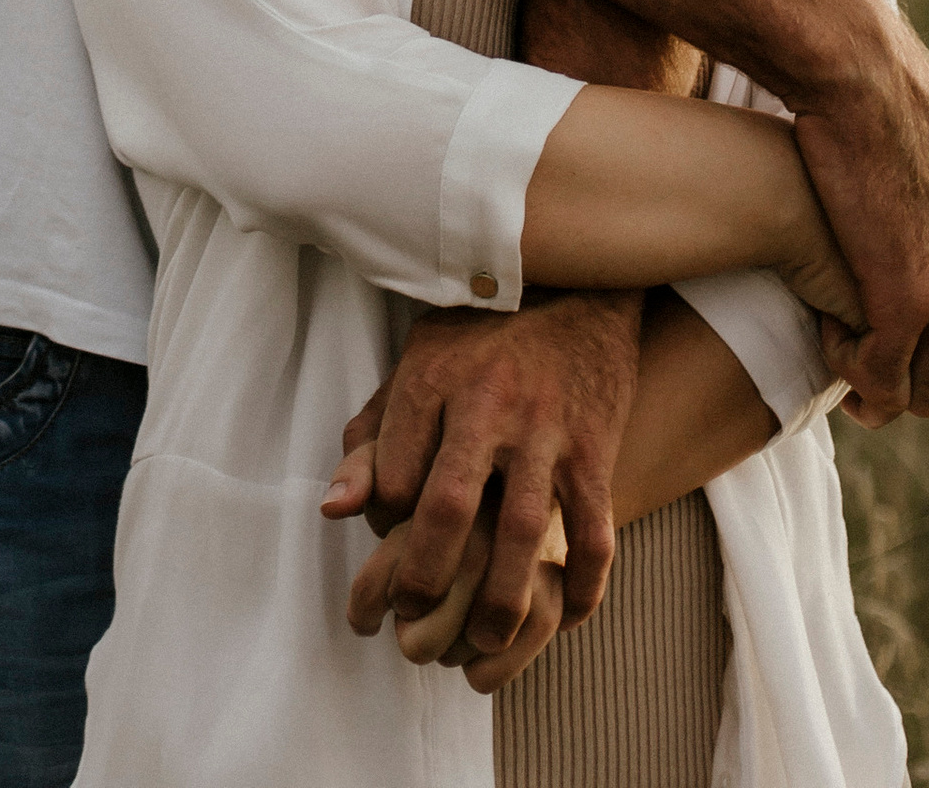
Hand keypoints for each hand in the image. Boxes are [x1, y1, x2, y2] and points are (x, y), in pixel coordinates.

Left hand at [319, 291, 641, 653]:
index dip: (383, 522)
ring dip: (500, 600)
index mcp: (433, 380)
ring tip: (481, 642)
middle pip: (448, 507)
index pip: (393, 474)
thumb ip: (373, 438)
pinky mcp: (594, 448)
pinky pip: (594, 531)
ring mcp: (547, 429)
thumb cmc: (479, 334)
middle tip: (412, 620)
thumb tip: (333, 510)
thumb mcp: (415, 365)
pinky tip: (563, 616)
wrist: (575, 287)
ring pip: (523, 530)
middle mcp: (487, 404)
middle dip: (426, 577)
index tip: (386, 540)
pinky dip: (582, 585)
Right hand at [792, 18, 928, 424]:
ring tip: (841, 354)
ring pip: (927, 388)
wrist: (862, 73)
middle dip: (912, 370)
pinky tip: (824, 333)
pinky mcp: (908, 304)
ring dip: (882, 383)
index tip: (887, 323)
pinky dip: (851, 369)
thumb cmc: (885, 92)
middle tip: (862, 359)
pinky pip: (881, 376)